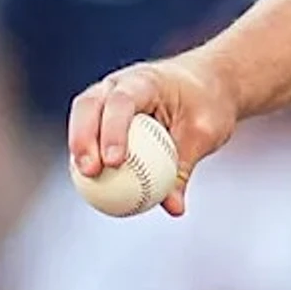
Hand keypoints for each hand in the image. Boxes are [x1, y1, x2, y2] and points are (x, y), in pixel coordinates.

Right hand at [67, 54, 237, 216]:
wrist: (210, 82)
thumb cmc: (208, 104)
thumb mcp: (205, 133)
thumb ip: (184, 167)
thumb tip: (174, 208)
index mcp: (146, 81)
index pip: (122, 101)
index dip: (113, 130)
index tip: (115, 162)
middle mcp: (120, 84)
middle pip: (89, 105)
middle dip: (84, 138)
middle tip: (91, 172)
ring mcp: (108, 96)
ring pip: (83, 117)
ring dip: (80, 148)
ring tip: (87, 180)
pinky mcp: (106, 113)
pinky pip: (92, 133)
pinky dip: (90, 154)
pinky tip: (92, 184)